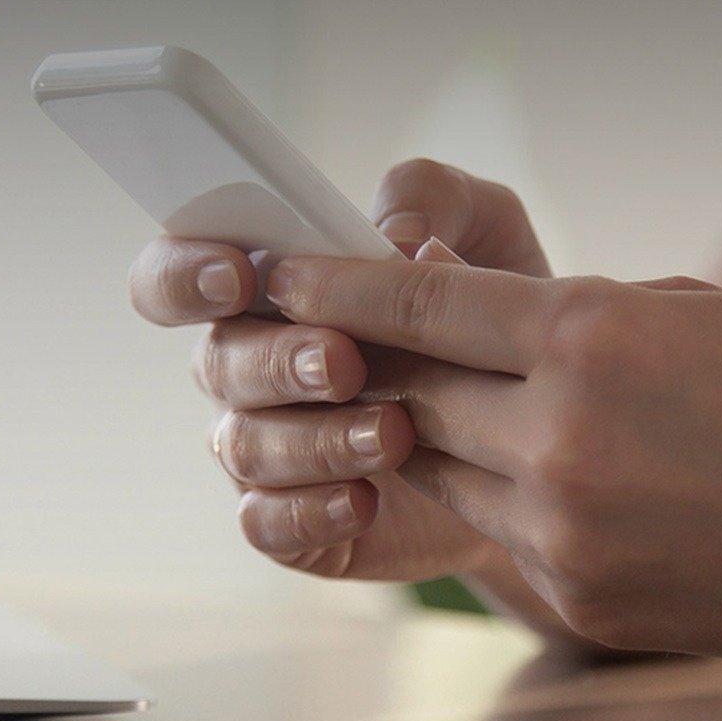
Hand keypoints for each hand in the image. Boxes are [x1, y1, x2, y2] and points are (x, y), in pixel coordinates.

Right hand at [127, 160, 551, 581]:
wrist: (545, 430)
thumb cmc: (493, 314)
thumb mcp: (486, 232)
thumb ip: (434, 198)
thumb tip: (393, 233)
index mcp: (267, 290)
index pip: (176, 275)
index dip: (184, 275)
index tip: (238, 277)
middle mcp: (250, 367)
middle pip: (217, 362)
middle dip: (278, 361)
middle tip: (345, 362)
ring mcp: (267, 447)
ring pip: (245, 445)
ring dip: (314, 439)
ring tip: (393, 434)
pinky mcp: (295, 520)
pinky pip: (266, 523)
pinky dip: (311, 512)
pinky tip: (366, 499)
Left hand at [258, 253, 721, 659]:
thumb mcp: (690, 310)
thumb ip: (574, 314)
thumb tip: (483, 317)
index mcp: (589, 337)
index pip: (416, 305)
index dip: (333, 287)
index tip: (279, 276)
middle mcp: (560, 435)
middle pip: (409, 395)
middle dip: (378, 369)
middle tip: (356, 347)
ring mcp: (565, 528)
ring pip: (445, 472)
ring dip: (446, 440)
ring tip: (492, 415)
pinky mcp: (579, 597)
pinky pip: (501, 536)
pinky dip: (511, 503)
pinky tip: (573, 484)